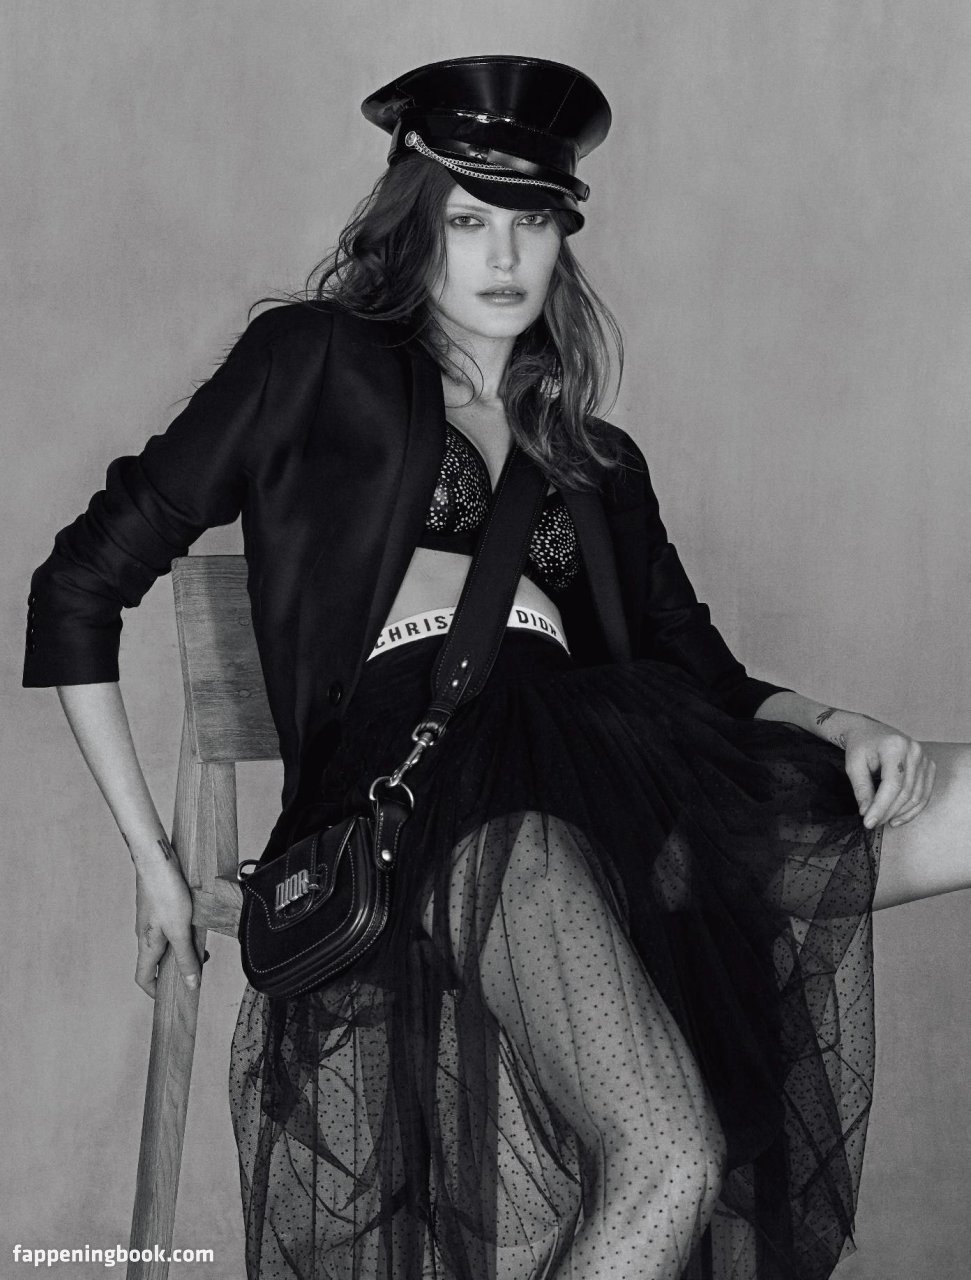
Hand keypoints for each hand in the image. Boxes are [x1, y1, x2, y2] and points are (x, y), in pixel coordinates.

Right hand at [132, 838, 202, 997]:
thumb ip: (185, 957)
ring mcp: (150, 919)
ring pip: (163, 943)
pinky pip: (167, 927)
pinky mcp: (157, 906)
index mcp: (147, 945)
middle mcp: (145, 934)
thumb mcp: (179, 930)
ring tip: (202, 947)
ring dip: (180, 949)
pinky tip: (196, 924)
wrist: (157, 859)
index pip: (143, 977)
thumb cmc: (165, 893)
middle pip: (155, 961)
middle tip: (197, 969)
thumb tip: (191, 984)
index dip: (154, 990)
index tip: (172, 995)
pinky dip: (180, 933)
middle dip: (175, 969)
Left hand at [838, 714, 935, 829]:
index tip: (868, 822)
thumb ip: (861, 789)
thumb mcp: (853, 765)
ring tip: (883, 821)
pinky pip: (924, 793)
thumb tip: (867, 813)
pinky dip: (912, 809)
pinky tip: (897, 818)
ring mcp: (925, 758)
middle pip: (906, 791)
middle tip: (872, 823)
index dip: (881, 806)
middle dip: (888, 812)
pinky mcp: (928, 766)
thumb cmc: (860, 746)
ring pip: (917, 795)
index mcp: (895, 746)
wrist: (869, 731)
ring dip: (900, 813)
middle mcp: (914, 751)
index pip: (892, 784)